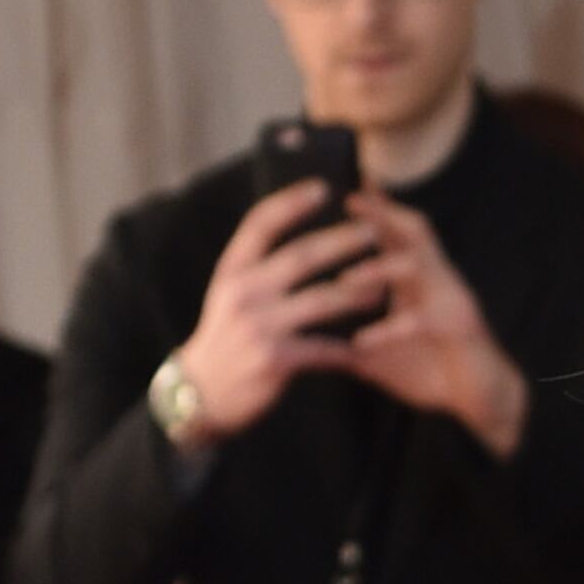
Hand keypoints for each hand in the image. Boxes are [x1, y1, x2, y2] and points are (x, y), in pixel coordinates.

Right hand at [173, 185, 395, 438]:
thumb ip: (256, 269)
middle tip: (373, 230)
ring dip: (357, 293)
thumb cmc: (224, 340)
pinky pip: (323, 349)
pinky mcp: (275, 360)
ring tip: (383, 288)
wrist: (200, 395)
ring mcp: (260, 326)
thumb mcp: (228, 295)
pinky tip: (367, 345)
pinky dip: (347, 348)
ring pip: (321, 301)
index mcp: (233, 270)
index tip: (323, 188)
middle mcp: (245, 292)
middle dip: (342, 241)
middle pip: (302, 255)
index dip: (292, 202)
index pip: (261, 223)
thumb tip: (294, 239)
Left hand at [331, 192, 528, 451]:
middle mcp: (437, 280)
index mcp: (418, 281)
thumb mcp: (383, 358)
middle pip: (412, 231)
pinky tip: (363, 341)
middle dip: (381, 214)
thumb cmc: (435, 373)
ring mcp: (451, 300)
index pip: (395, 232)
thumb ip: (350, 348)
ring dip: (381, 268)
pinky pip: (423, 322)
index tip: (341, 188)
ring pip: (418, 267)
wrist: (484, 400)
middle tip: (348, 203)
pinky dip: (390, 329)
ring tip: (346, 279)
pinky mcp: (460, 328)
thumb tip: (309, 348)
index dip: (374, 206)